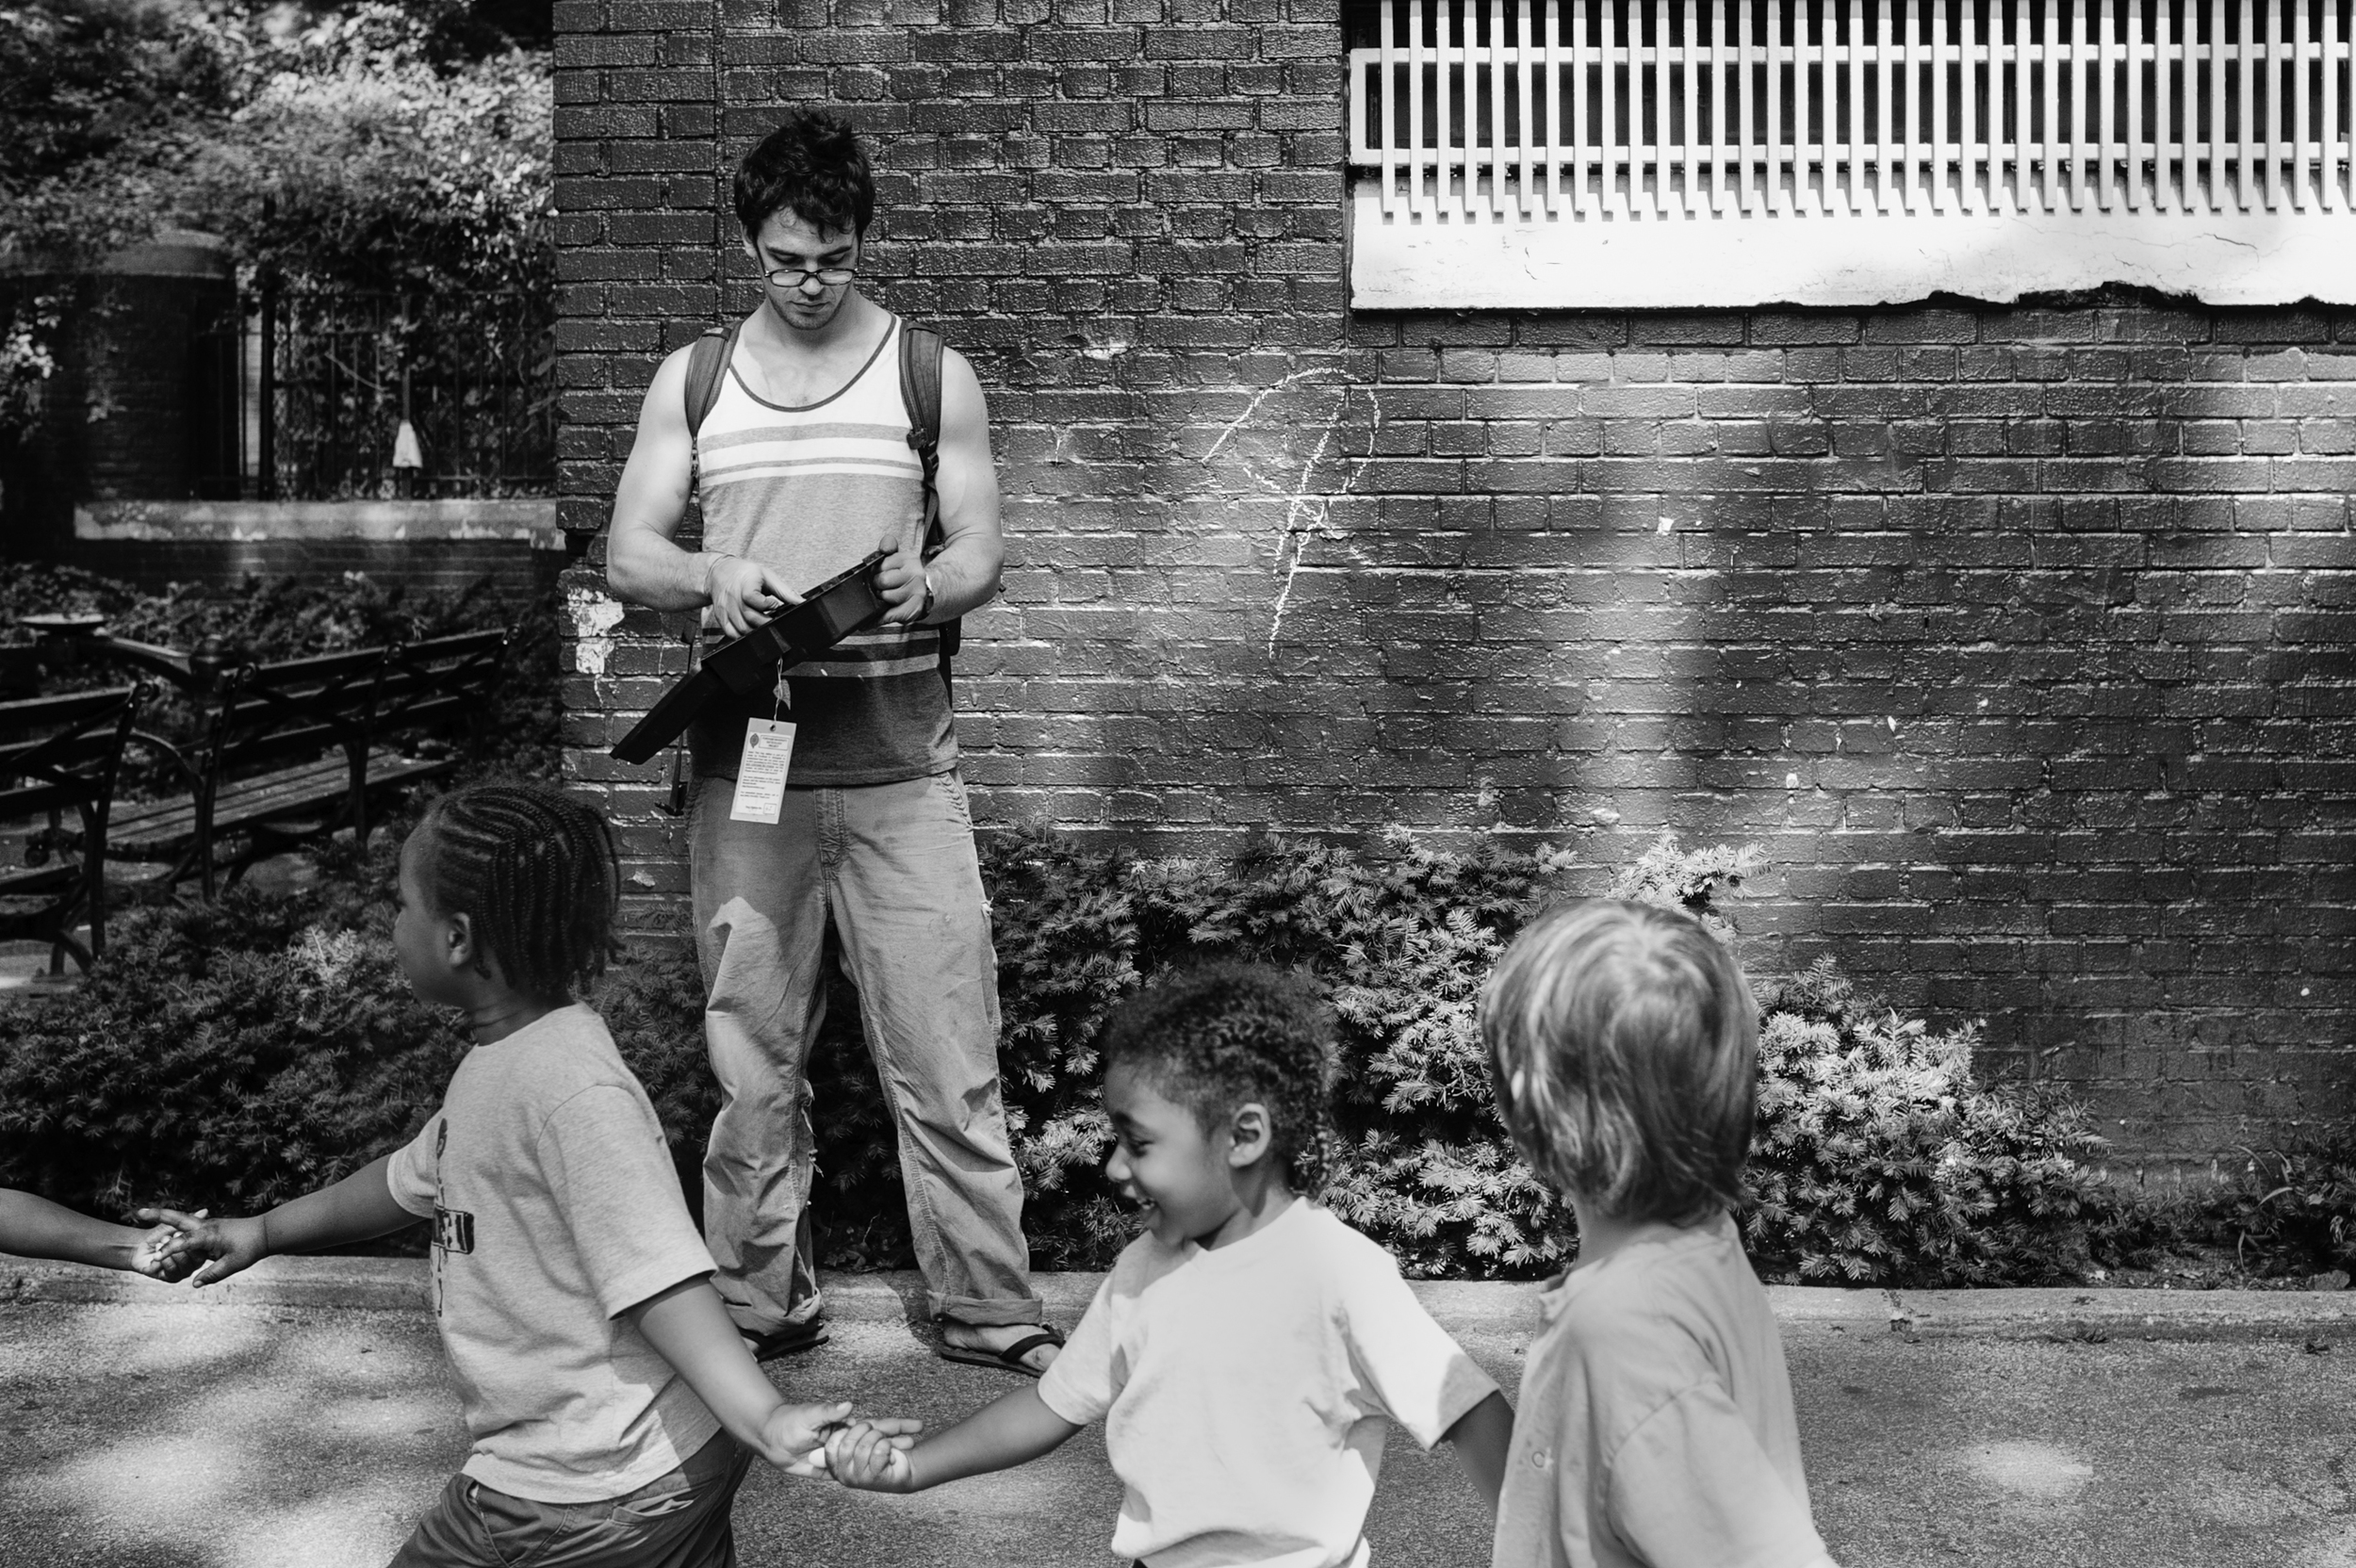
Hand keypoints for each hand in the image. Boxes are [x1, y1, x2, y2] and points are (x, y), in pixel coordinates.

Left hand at [128, 1209, 205, 1280]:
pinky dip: (162, 1260)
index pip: (204, 1249)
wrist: (139, 1247)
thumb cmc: (158, 1236)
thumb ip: (190, 1219)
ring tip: (160, 1244)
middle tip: (167, 1238)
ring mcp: (184, 1271)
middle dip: (179, 1246)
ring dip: (169, 1252)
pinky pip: (172, 1270)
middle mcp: (194, 1263)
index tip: (177, 1232)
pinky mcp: (172, 1278)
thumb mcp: (174, 1226)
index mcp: (198, 1250)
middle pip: (197, 1258)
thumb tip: (205, 1211)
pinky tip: (155, 1256)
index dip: (191, 1241)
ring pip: (184, 1264)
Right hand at [138, 1207, 266, 1287]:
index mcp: (209, 1235)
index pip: (184, 1242)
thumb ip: (213, 1274)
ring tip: (144, 1213)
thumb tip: (194, 1283)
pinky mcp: (210, 1226)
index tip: (156, 1259)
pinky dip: (175, 1221)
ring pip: (182, 1217)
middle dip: (158, 1215)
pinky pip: (188, 1223)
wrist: (267, 1231)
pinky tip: (165, 1224)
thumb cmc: (251, 1247)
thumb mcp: (234, 1264)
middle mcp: (206, 1226)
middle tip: (138, 1211)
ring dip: (164, 1215)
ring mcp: (207, 1224)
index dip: (170, 1251)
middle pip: (178, 1218)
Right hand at [706, 555, 800, 637]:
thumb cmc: (746, 573)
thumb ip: (785, 591)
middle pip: (750, 617)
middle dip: (766, 622)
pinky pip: (731, 634)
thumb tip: (802, 603)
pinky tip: (751, 629)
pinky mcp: (720, 617)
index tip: (775, 605)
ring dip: (756, 631)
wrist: (720, 571)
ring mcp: (725, 608)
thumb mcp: (768, 576)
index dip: (767, 605)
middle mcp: (732, 597)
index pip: (753, 598)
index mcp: (745, 584)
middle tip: (774, 620)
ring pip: (742, 629)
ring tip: (764, 624)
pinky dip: (743, 636)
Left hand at [757, 1399, 857, 1476]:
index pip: (859, 1433)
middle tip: (840, 1452)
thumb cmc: (790, 1421)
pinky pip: (835, 1475)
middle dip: (854, 1454)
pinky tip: (834, 1472)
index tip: (860, 1440)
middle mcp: (839, 1442)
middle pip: (856, 1451)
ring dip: (847, 1466)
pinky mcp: (823, 1471)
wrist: (770, 1437)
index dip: (862, 1438)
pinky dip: (838, 1476)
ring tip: (835, 1463)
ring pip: (848, 1465)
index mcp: (840, 1426)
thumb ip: (829, 1412)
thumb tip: (849, 1405)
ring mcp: (831, 1457)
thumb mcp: (810, 1415)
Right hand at [825, 1417, 923, 1491]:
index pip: (832, 1444)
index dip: (846, 1431)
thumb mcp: (868, 1431)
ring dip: (880, 1437)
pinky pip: (879, 1452)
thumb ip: (858, 1424)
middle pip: (847, 1443)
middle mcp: (843, 1474)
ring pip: (864, 1446)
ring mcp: (858, 1479)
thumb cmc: (884, 1448)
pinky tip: (891, 1454)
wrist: (907, 1467)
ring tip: (885, 1443)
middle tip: (876, 1433)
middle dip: (865, 1429)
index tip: (861, 1429)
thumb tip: (846, 1409)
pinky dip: (888, 1446)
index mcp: (836, 1464)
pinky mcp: (875, 1479)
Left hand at [872, 534, 927, 626]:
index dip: (876, 571)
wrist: (926, 592)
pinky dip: (876, 620)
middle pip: (882, 580)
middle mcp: (916, 575)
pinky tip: (867, 622)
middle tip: (881, 587)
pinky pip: (889, 615)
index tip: (879, 573)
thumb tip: (885, 547)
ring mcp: (917, 592)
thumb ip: (888, 546)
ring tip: (887, 597)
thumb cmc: (905, 576)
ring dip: (881, 599)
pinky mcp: (914, 609)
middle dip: (877, 585)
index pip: (881, 564)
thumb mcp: (896, 557)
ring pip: (885, 596)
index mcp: (909, 559)